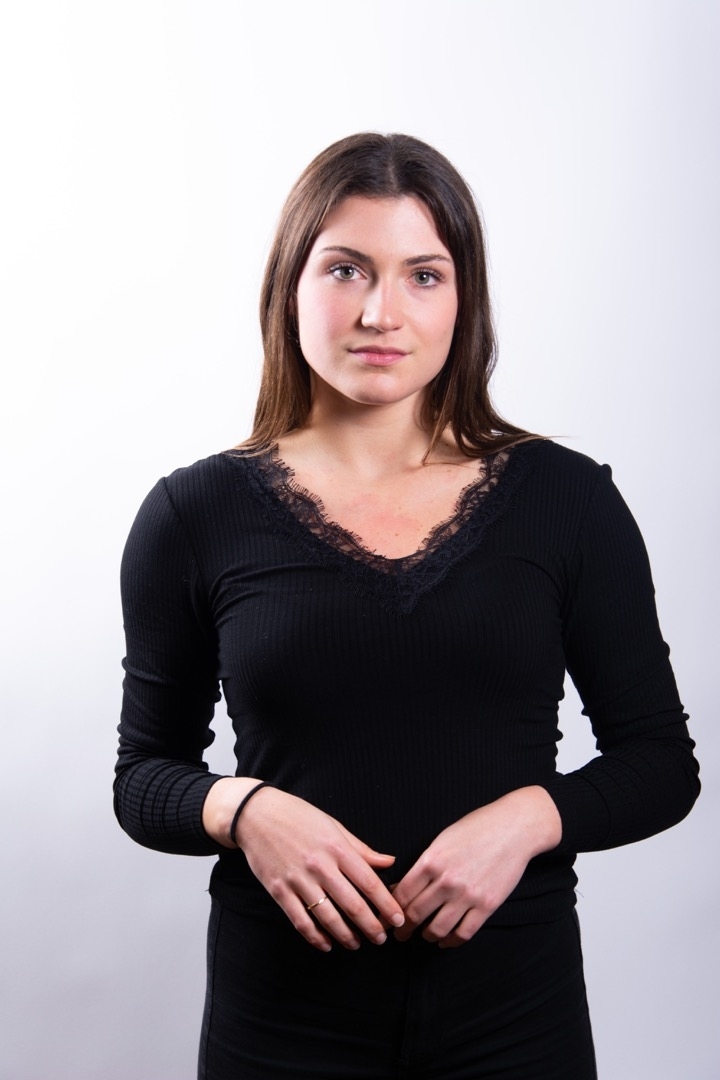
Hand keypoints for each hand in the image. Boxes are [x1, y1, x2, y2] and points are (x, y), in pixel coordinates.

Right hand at [232, 786, 405, 951]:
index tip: (398, 920)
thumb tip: (389, 862)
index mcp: (337, 847)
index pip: (369, 882)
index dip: (386, 905)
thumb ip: (361, 849)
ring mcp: (298, 879)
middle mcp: (319, 865)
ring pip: (328, 917)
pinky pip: (300, 921)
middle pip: (352, 904)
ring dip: (346, 936)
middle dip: (371, 927)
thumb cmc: (298, 816)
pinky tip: (327, 944)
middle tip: (381, 939)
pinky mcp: (279, 890)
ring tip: (356, 944)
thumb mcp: (334, 826)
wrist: (256, 814)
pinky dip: (315, 937)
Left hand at [391, 786, 561, 947]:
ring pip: (437, 929)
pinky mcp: (487, 906)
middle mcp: (446, 880)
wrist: (513, 827)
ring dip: (427, 936)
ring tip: (424, 935)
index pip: (401, 894)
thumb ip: (424, 864)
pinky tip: (446, 940)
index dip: (390, 909)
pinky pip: (464, 933)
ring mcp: (467, 895)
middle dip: (403, 928)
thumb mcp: (443, 839)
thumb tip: (401, 886)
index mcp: (431, 860)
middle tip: (400, 934)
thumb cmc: (476, 828)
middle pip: (415, 914)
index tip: (388, 917)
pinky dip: (451, 941)